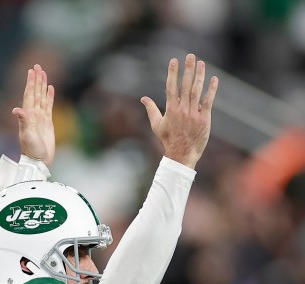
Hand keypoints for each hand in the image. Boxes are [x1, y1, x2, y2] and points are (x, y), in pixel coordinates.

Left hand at [12, 64, 54, 167]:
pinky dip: (49, 97)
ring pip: (42, 97)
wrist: (38, 160)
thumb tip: (16, 109)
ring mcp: (40, 118)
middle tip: (37, 66)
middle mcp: (34, 114)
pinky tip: (50, 89)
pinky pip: (49, 106)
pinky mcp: (48, 123)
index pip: (29, 95)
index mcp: (28, 115)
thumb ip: (23, 121)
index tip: (31, 71)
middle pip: (36, 93)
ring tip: (44, 73)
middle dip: (36, 80)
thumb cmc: (32, 149)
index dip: (30, 83)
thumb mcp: (26, 135)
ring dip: (43, 85)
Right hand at [141, 54, 218, 168]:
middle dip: (188, 69)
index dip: (172, 73)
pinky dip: (211, 90)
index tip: (174, 60)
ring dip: (199, 76)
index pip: (171, 87)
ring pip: (197, 91)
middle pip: (185, 85)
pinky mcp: (204, 119)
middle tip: (190, 56)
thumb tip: (143, 98)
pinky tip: (214, 79)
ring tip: (201, 63)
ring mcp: (193, 114)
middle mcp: (182, 110)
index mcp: (170, 110)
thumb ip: (151, 110)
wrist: (181, 155)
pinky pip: (208, 101)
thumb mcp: (157, 125)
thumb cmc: (168, 140)